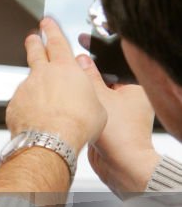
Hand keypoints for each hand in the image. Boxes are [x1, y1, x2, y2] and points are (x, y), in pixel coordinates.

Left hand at [6, 17, 106, 152]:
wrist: (51, 142)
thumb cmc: (77, 125)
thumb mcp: (98, 105)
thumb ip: (89, 92)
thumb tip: (85, 91)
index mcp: (66, 69)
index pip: (57, 41)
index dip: (52, 30)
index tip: (47, 22)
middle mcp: (42, 74)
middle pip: (35, 51)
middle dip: (34, 42)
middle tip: (33, 38)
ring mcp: (26, 88)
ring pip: (29, 81)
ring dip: (34, 86)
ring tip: (44, 102)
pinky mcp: (14, 104)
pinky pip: (21, 102)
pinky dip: (27, 107)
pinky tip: (37, 119)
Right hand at [74, 52, 159, 194]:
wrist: (121, 166)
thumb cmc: (121, 136)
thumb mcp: (100, 97)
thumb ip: (89, 77)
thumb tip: (81, 61)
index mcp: (136, 85)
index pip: (114, 60)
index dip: (97, 49)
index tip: (83, 40)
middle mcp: (131, 96)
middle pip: (105, 75)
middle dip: (88, 70)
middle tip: (71, 62)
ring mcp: (121, 110)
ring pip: (99, 91)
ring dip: (85, 88)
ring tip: (70, 82)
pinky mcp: (111, 123)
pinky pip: (96, 105)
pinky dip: (85, 103)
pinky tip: (73, 102)